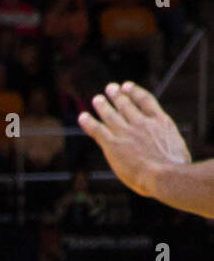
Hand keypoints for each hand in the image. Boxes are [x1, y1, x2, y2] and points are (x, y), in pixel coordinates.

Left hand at [78, 82, 190, 196]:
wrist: (165, 174)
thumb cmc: (176, 168)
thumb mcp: (178, 150)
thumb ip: (169, 147)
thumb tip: (172, 155)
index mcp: (161, 122)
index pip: (146, 101)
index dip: (135, 92)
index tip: (127, 86)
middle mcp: (142, 123)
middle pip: (127, 105)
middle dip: (118, 95)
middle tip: (110, 88)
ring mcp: (127, 133)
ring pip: (111, 115)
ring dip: (102, 106)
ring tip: (97, 99)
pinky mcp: (113, 144)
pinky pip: (98, 130)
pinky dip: (89, 122)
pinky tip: (82, 117)